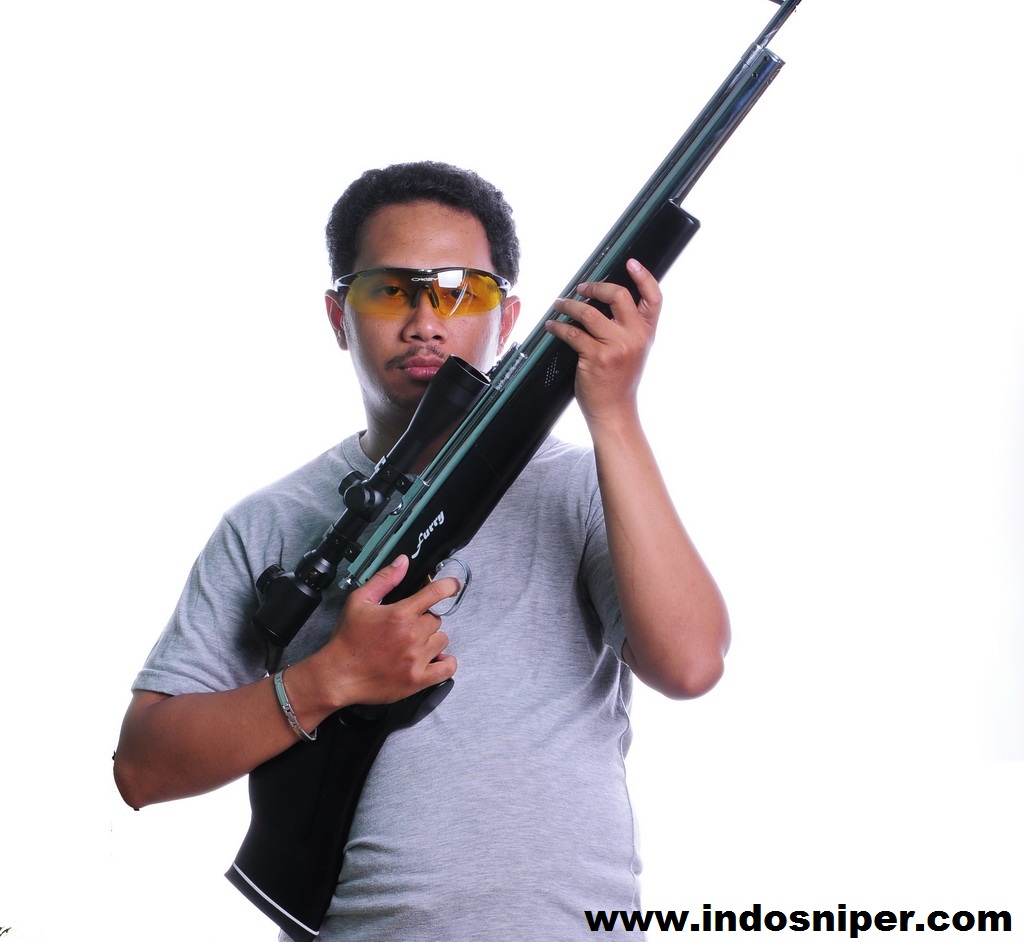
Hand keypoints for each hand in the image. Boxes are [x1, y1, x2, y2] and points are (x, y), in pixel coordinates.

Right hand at [318, 555, 458, 706]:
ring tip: (413, 645)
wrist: (338, 675)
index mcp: (400, 614)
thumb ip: (384, 579)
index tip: (453, 586)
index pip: (435, 593)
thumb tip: (402, 562)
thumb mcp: (359, 601)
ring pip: (441, 640)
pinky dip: (445, 662)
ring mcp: (416, 659)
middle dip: (424, 621)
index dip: (448, 586)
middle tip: (406, 628)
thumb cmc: (347, 640)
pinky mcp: (417, 679)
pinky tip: (435, 659)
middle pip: (436, 619)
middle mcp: (411, 635)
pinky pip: (447, 667)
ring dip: (431, 640)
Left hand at [546, 259, 662, 425]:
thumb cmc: (620, 381)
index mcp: (647, 333)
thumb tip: (604, 301)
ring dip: (569, 305)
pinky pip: (572, 333)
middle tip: (581, 288)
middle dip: (596, 286)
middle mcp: (634, 337)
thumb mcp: (635, 351)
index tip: (631, 263)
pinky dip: (558, 327)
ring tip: (559, 304)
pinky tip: (552, 326)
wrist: (615, 410)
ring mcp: (616, 346)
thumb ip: (628, 328)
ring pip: (588, 312)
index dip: (644, 276)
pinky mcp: (596, 357)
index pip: (654, 298)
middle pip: (618, 295)